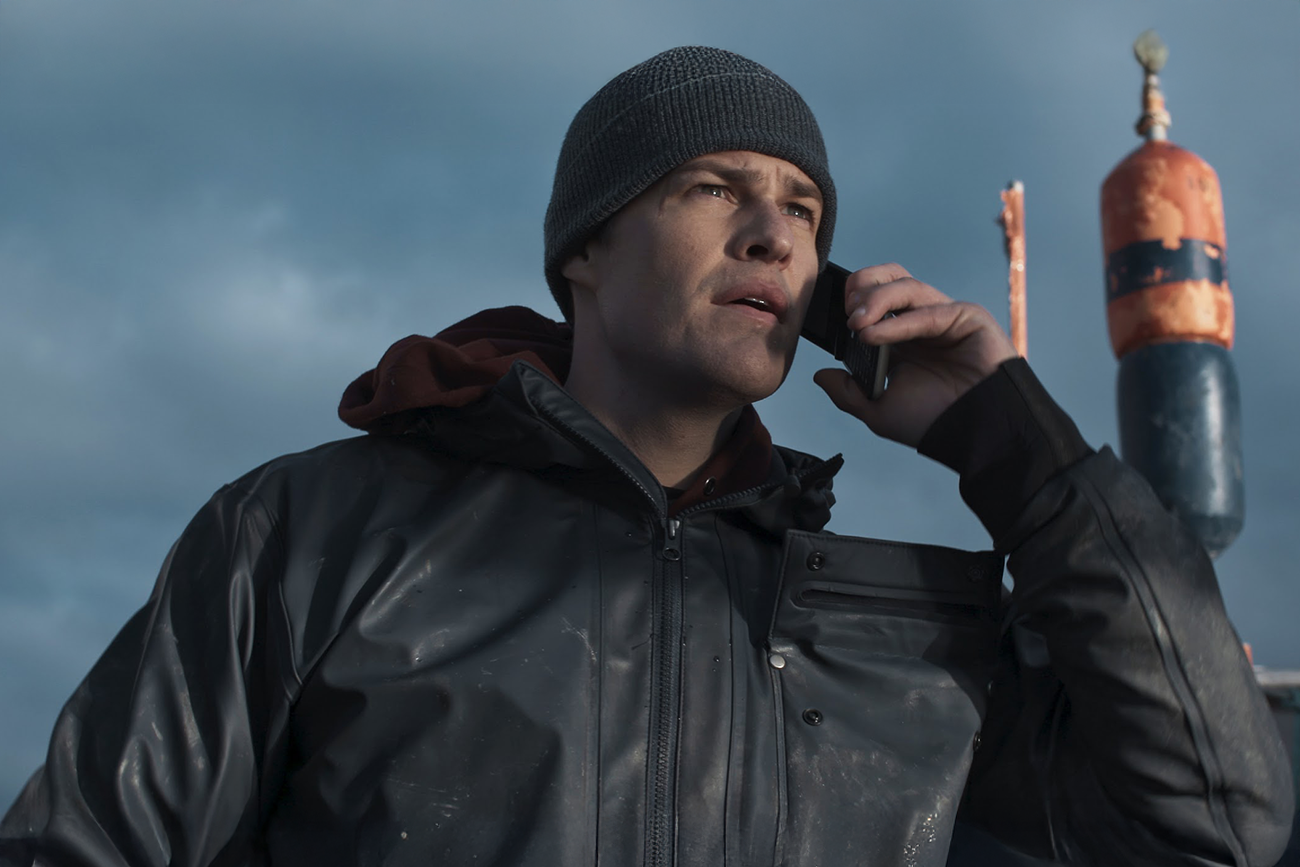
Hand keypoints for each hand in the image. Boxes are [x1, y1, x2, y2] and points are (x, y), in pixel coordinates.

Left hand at [813, 263, 1016, 446]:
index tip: (835, 321)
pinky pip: (927, 310)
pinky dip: (896, 321)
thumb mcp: (877, 410)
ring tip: (856, 323)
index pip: (872, 298)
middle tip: (848, 312)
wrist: (972, 434)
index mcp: (899, 337)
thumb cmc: (932, 422)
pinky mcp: (965, 316)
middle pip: (888, 278)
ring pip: (905, 285)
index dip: (851, 300)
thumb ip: (847, 392)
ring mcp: (942, 315)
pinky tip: (873, 335)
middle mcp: (919, 321)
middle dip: (862, 285)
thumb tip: (819, 375)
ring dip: (875, 300)